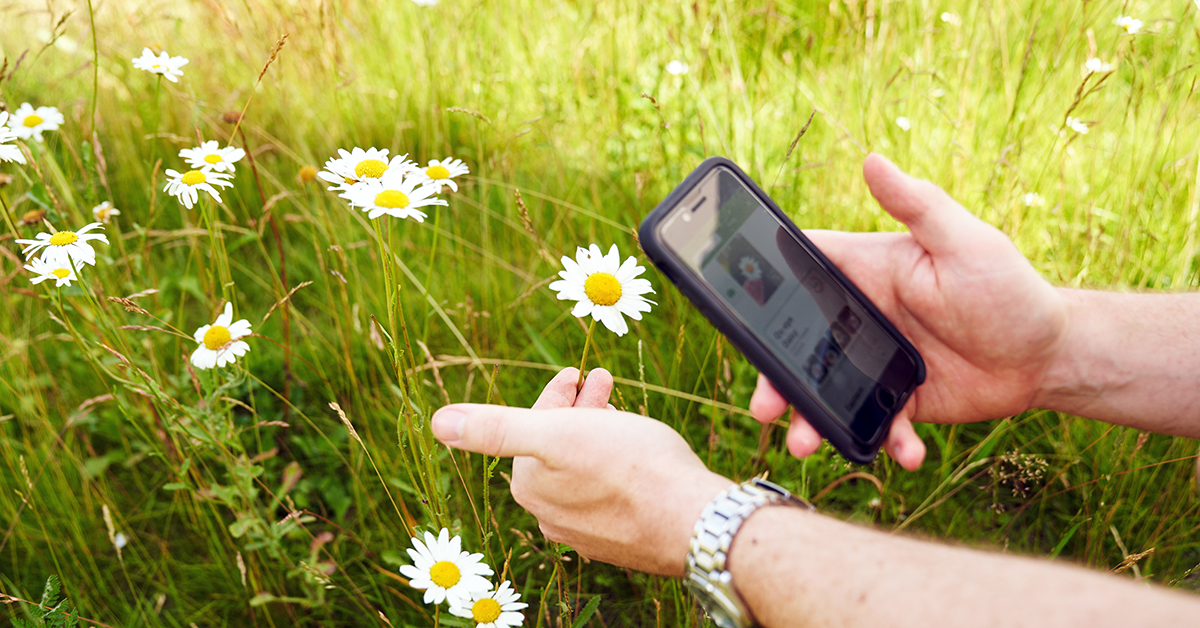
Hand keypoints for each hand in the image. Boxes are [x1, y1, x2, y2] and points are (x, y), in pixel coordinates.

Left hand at [432, 367, 731, 575]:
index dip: (555, 395)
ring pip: (585, 467)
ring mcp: (588, 530)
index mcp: (530, 485)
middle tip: (603, 381)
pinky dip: (619, 463)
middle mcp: (551, 514)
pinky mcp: (622, 538)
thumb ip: (496, 428)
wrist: (691, 517)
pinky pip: (611, 490)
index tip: (578, 372)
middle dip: (577, 409)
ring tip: (623, 408)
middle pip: (558, 447)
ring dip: (599, 431)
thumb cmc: (630, 469)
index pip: (532, 427)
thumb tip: (439, 423)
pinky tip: (638, 454)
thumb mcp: (556, 432)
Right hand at [751, 154, 1067, 469]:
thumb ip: (918, 206)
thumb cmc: (1009, 286)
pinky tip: (904, 453)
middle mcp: (862, 317)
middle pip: (799, 345)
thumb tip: (873, 159)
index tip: (731, 308)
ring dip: (811, 420)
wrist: (1049, 355)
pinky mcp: (898, 401)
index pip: (801, 270)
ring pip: (826, 392)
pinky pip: (876, 425)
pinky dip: (884, 442)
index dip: (761, 284)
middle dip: (776, 377)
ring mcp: (876, 363)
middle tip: (765, 407)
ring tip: (805, 444)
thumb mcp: (966, 242)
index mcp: (865, 273)